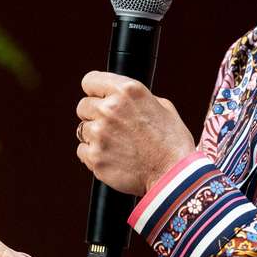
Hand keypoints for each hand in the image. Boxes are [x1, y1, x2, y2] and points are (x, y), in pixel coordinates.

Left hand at [76, 71, 195, 195]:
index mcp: (127, 91)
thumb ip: (137, 99)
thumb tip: (123, 100)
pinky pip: (83, 151)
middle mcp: (110, 108)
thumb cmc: (172, 143)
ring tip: (117, 145)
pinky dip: (94, 155)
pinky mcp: (95, 156)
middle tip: (113, 127)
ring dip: (95, 136)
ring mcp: (100, 133)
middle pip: (83, 106)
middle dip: (94, 115)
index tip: (98, 98)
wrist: (173, 176)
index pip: (90, 80)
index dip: (95, 90)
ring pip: (82, 129)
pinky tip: (113, 158)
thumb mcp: (163, 108)